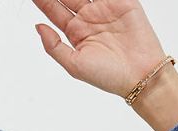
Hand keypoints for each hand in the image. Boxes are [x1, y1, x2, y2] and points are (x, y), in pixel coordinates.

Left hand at [31, 0, 169, 98]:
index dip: (42, 0)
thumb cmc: (108, 76)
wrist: (139, 75)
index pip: (54, 9)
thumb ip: (53, 47)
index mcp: (75, 32)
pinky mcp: (122, 1)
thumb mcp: (73, 65)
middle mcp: (88, 17)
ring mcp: (104, 7)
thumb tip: (37, 27)